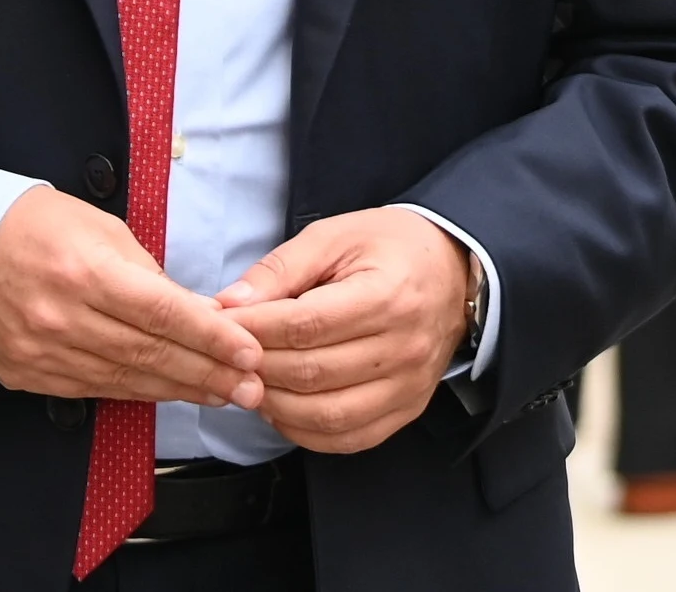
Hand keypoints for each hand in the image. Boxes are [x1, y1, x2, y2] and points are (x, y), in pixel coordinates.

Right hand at [0, 184, 263, 407]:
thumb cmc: (38, 227)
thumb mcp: (101, 229)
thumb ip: (148, 274)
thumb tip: (197, 312)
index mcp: (86, 273)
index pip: (164, 313)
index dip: (212, 337)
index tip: (251, 351)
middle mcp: (64, 318)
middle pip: (150, 354)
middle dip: (209, 372)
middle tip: (252, 386)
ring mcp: (44, 352)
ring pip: (127, 379)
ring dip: (181, 389)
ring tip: (224, 393)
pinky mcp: (30, 375)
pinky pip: (96, 389)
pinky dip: (139, 392)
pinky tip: (171, 392)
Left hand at [218, 207, 475, 453]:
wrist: (452, 269)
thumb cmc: (390, 248)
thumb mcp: (335, 236)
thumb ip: (280, 269)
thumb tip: (228, 304)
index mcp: (388, 294)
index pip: (305, 325)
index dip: (255, 330)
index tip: (222, 324)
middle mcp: (404, 346)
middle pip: (311, 373)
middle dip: (257, 367)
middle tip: (228, 356)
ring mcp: (409, 384)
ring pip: (326, 415)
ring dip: (275, 405)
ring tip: (253, 383)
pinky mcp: (408, 409)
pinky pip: (349, 438)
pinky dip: (305, 432)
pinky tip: (284, 409)